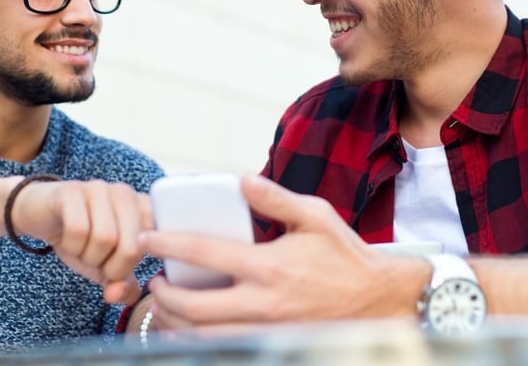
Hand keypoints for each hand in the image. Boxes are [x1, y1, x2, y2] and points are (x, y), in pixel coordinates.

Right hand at [12, 179, 153, 304]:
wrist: (38, 214)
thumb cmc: (79, 238)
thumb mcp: (103, 265)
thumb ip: (121, 284)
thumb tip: (119, 295)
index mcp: (142, 209)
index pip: (158, 242)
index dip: (135, 266)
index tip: (119, 267)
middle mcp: (125, 194)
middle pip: (131, 247)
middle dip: (111, 268)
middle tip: (96, 262)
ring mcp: (100, 189)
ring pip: (105, 239)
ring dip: (88, 256)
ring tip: (81, 248)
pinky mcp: (73, 191)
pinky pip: (78, 230)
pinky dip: (72, 245)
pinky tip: (67, 239)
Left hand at [139, 175, 429, 327]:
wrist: (381, 301)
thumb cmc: (346, 256)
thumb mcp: (316, 215)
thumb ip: (275, 198)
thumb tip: (241, 179)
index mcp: (270, 266)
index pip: (204, 253)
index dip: (168, 244)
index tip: (147, 238)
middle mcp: (263, 303)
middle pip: (194, 306)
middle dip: (163, 295)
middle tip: (153, 280)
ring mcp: (267, 330)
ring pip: (203, 337)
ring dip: (174, 323)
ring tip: (164, 306)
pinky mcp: (273, 344)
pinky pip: (224, 349)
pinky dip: (198, 342)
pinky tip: (189, 330)